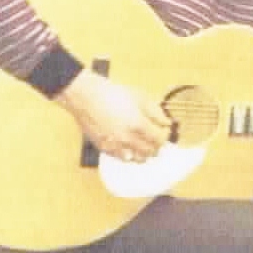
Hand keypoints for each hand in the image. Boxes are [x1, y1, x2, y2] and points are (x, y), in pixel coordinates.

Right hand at [56, 69, 172, 162]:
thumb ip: (156, 112)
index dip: (165, 136)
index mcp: (138, 125)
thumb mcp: (139, 97)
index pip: (159, 140)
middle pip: (150, 152)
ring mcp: (114, 145)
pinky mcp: (103, 148)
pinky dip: (129, 155)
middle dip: (156, 146)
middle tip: (156, 138)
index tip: (164, 130)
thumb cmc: (112, 93)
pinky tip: (129, 146)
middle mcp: (127, 139)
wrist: (86, 96)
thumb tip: (166, 122)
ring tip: (144, 143)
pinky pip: (121, 158)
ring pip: (136, 159)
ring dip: (144, 153)